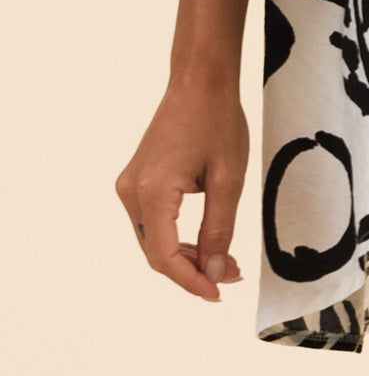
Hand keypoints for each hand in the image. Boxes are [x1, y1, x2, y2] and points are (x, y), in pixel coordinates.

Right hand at [115, 81, 247, 302]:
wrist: (199, 80)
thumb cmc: (218, 121)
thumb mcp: (229, 178)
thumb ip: (220, 228)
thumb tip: (214, 272)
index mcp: (152, 193)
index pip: (164, 256)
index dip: (191, 282)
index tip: (219, 294)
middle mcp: (131, 192)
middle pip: (156, 252)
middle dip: (192, 271)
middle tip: (231, 275)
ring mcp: (130, 185)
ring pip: (153, 240)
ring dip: (186, 256)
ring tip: (225, 261)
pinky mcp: (137, 180)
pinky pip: (153, 222)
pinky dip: (177, 237)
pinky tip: (206, 241)